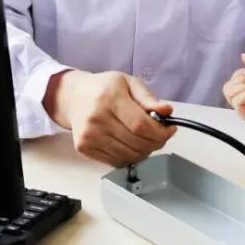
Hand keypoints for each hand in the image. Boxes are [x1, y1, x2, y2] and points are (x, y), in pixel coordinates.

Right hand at [43, 69, 176, 166]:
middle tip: (161, 135)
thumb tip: (167, 111)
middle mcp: (96, 119)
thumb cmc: (104, 88)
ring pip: (128, 156)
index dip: (160, 131)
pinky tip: (132, 145)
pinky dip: (130, 157)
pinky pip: (116, 162)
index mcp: (110, 98)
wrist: (74, 96)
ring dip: (145, 152)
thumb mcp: (129, 82)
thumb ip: (148, 98)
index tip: (170, 129)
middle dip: (156, 142)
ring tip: (147, 140)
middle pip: (136, 143)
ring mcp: (89, 136)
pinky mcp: (84, 148)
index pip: (140, 125)